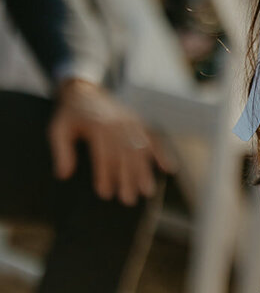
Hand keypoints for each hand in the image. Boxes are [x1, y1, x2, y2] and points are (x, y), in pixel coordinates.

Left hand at [49, 79, 172, 204]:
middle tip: (129, 200)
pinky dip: (162, 153)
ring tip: (147, 192)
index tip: (105, 194)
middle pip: (126, 155)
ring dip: (145, 171)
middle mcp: (118, 124)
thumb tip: (64, 175)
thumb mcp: (58, 130)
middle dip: (129, 179)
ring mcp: (131, 122)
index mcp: (98, 126)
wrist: (85, 91)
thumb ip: (62, 151)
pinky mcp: (139, 122)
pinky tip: (169, 168)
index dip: (106, 175)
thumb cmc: (70, 115)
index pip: (105, 155)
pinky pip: (154, 138)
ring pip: (141, 149)